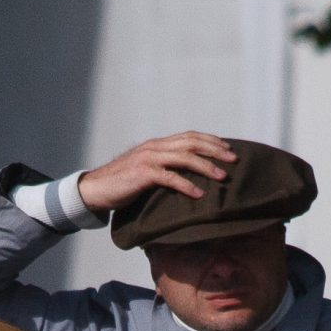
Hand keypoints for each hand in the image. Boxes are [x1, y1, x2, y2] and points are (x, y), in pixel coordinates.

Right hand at [77, 132, 235, 214]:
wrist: (96, 189)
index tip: (228, 149)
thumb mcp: (147, 171)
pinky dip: (186, 185)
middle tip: (234, 160)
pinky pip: (169, 178)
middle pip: (192, 142)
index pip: (190, 136)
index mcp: (158, 144)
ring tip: (221, 177)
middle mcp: (156, 147)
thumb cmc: (123, 184)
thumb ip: (165, 168)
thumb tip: (188, 178)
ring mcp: (149, 159)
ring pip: (184, 157)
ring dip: (205, 167)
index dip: (211, 141)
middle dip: (215, 150)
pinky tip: (198, 195)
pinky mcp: (142, 174)